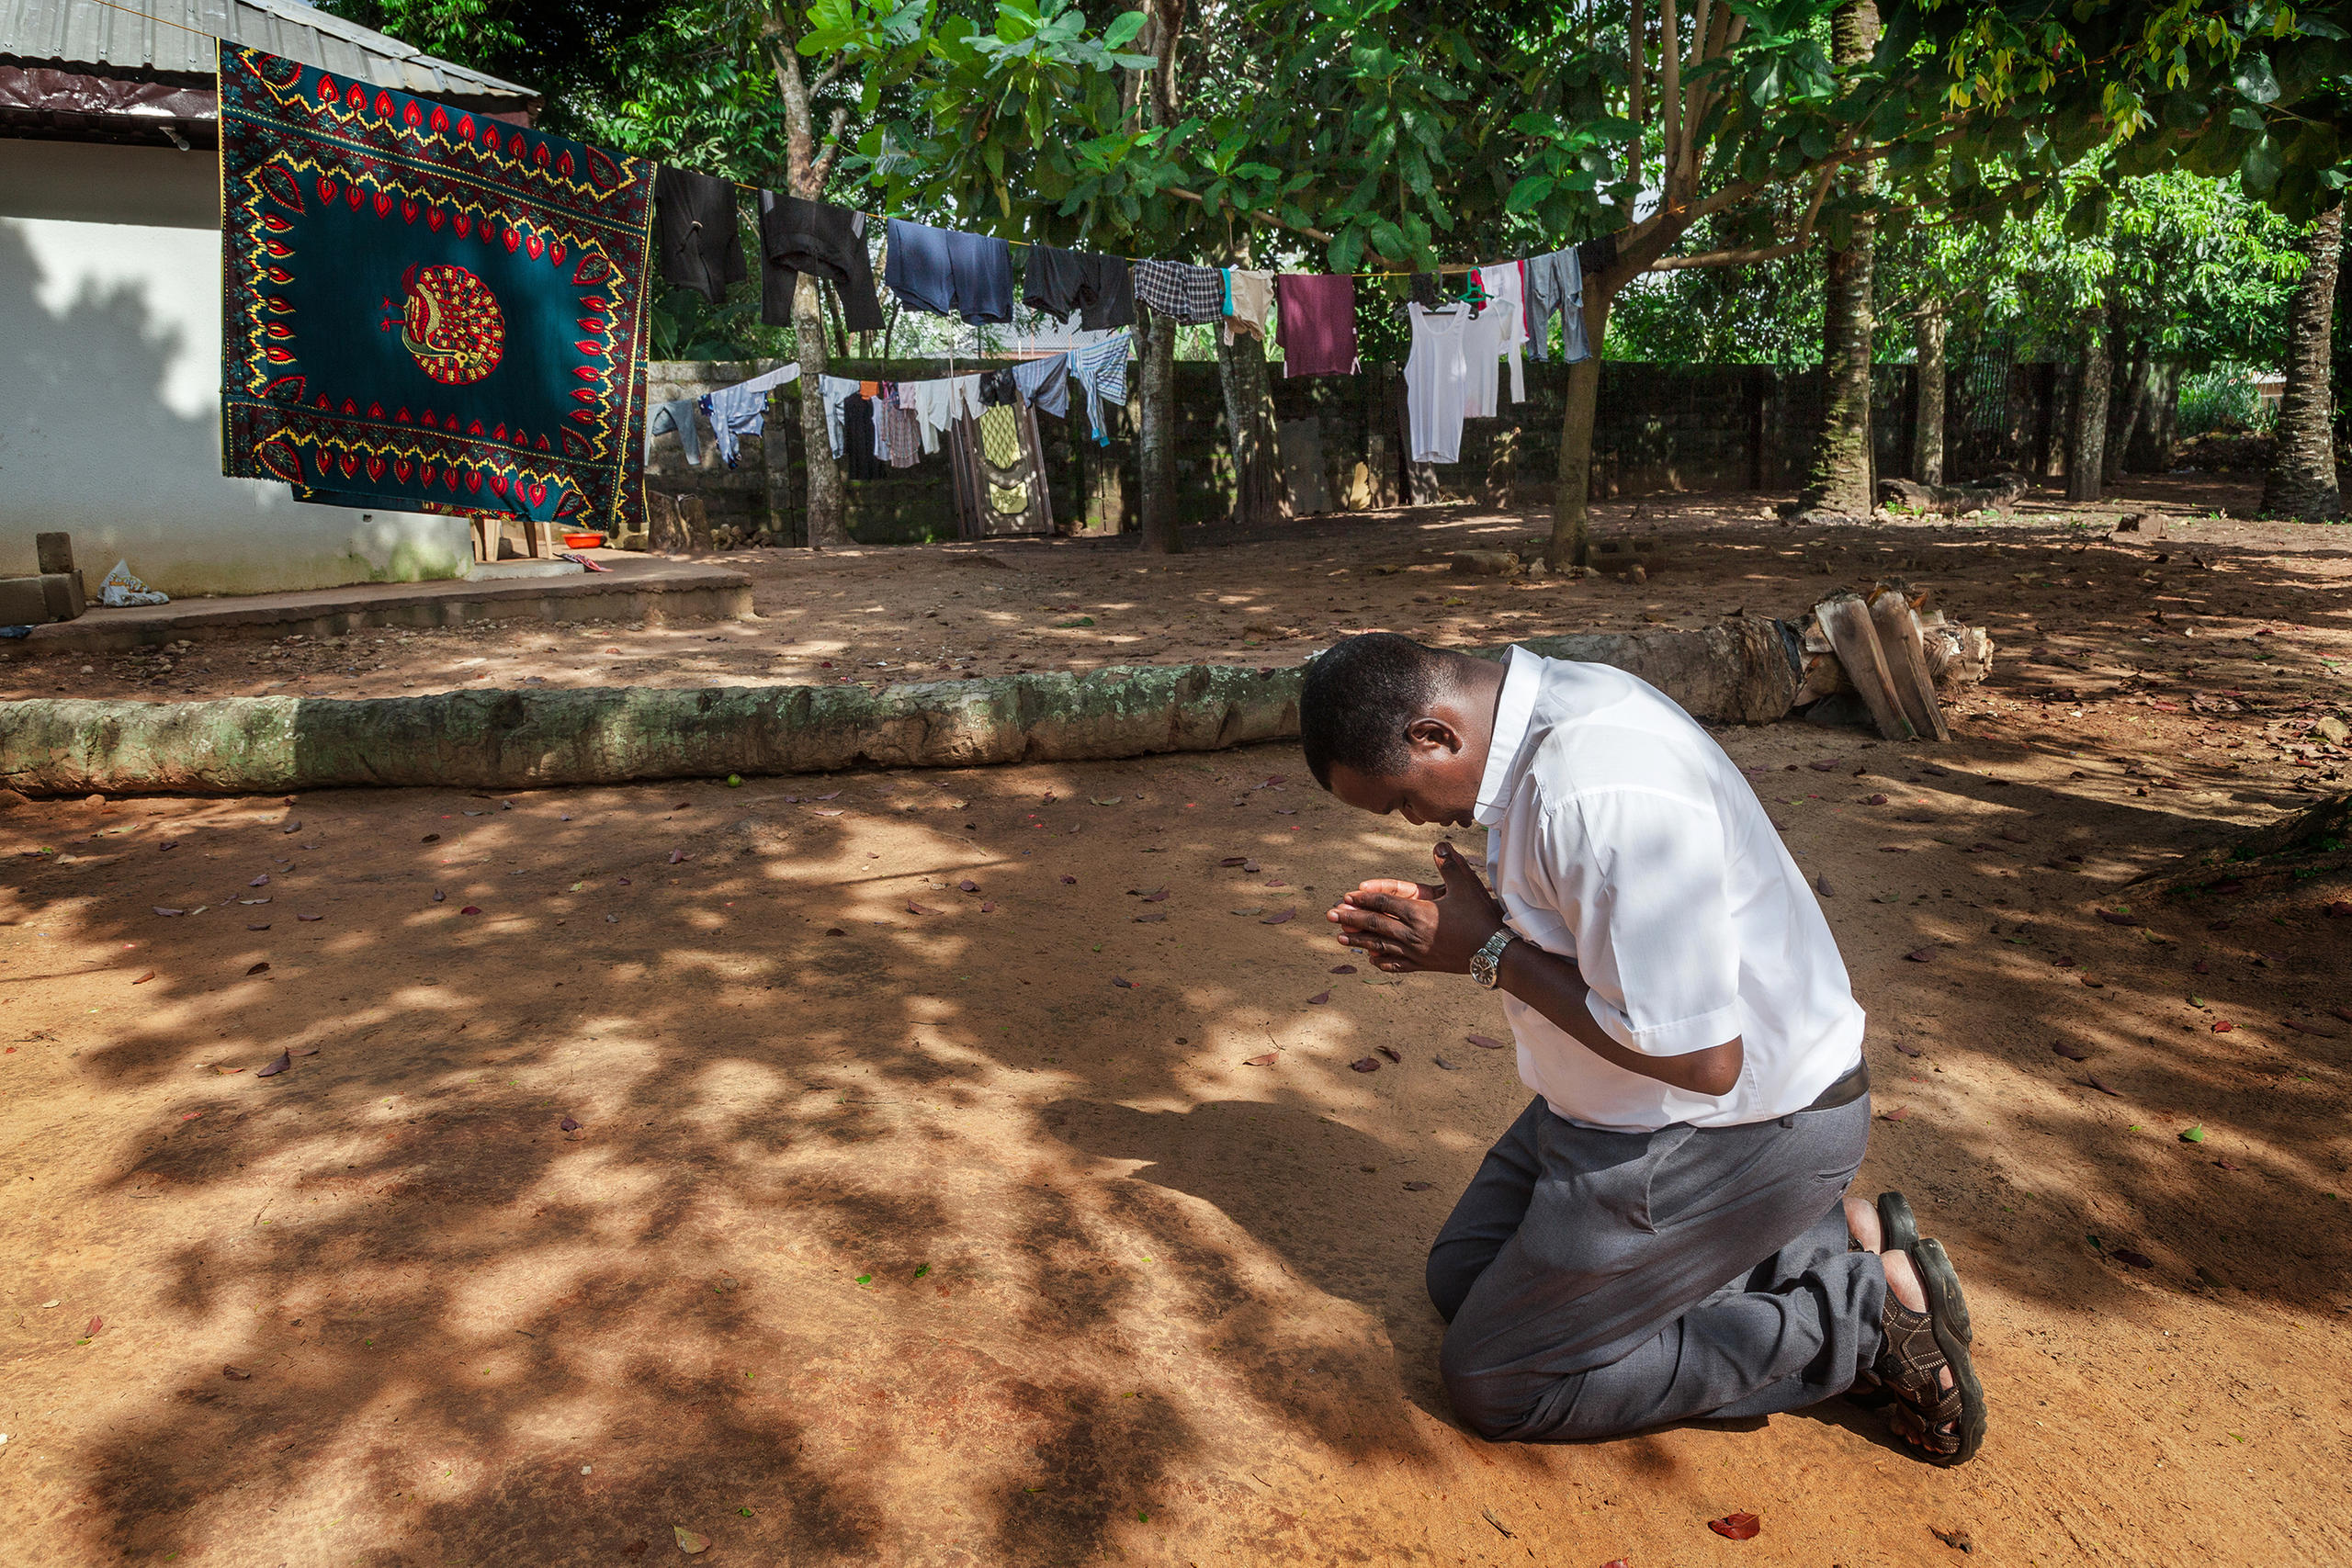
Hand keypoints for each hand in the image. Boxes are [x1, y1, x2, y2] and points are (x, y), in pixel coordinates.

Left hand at [1326, 841, 1507, 973]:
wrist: (1494, 954)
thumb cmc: (1481, 917)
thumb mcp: (1466, 886)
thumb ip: (1450, 865)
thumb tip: (1438, 845)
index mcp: (1420, 913)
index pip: (1385, 903)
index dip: (1365, 898)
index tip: (1348, 895)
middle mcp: (1413, 934)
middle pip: (1376, 925)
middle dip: (1351, 919)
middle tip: (1329, 916)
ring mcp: (1417, 952)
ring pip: (1381, 946)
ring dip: (1359, 941)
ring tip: (1340, 938)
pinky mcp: (1425, 966)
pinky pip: (1397, 965)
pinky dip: (1382, 962)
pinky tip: (1371, 961)